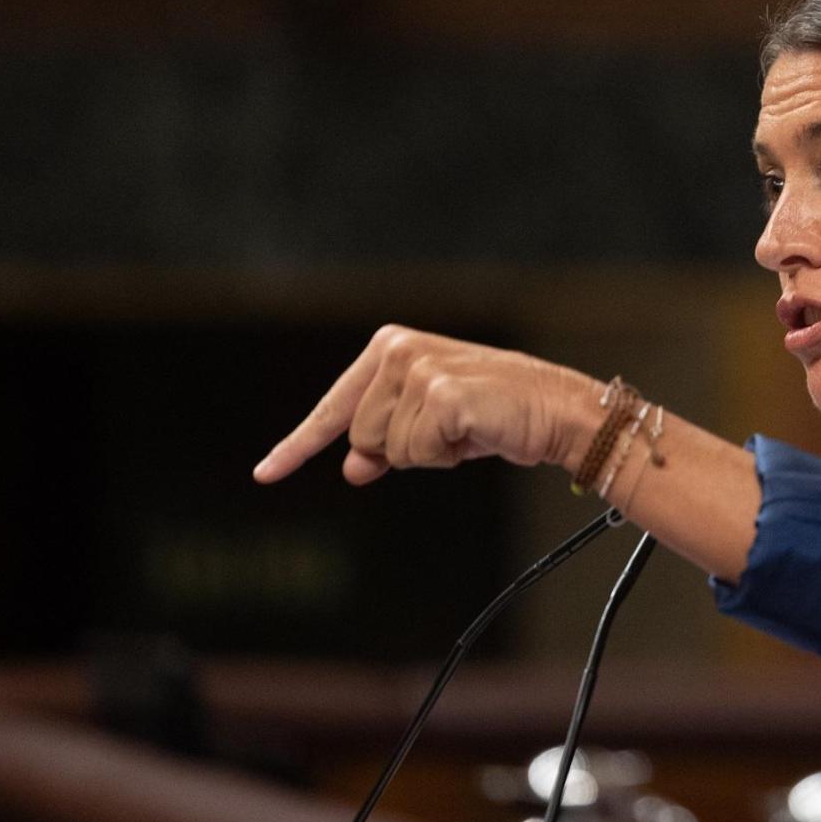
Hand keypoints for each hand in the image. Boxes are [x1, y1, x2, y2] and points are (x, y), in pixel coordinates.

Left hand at [252, 324, 597, 485]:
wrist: (555, 410)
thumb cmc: (496, 414)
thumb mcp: (431, 426)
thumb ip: (384, 441)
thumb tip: (352, 467)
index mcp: (389, 348)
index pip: (334, 408)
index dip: (299, 446)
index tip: (265, 474)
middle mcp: (397, 351)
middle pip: (361, 436)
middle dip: (402, 449)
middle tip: (450, 432)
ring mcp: (418, 370)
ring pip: (387, 450)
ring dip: (428, 454)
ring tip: (466, 430)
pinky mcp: (440, 394)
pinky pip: (415, 454)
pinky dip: (445, 456)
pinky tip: (474, 433)